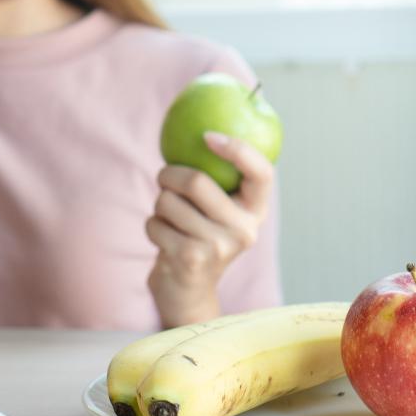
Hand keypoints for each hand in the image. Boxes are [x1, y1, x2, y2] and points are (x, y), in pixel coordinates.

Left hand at [146, 131, 273, 327]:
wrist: (189, 291)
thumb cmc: (199, 234)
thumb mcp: (217, 209)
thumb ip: (216, 175)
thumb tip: (197, 124)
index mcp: (256, 211)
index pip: (263, 173)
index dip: (239, 150)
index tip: (208, 136)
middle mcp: (245, 230)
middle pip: (197, 181)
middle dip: (169, 174)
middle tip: (164, 178)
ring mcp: (219, 247)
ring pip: (169, 201)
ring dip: (159, 205)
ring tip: (169, 218)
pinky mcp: (191, 259)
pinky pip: (155, 222)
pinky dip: (152, 225)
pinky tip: (164, 239)